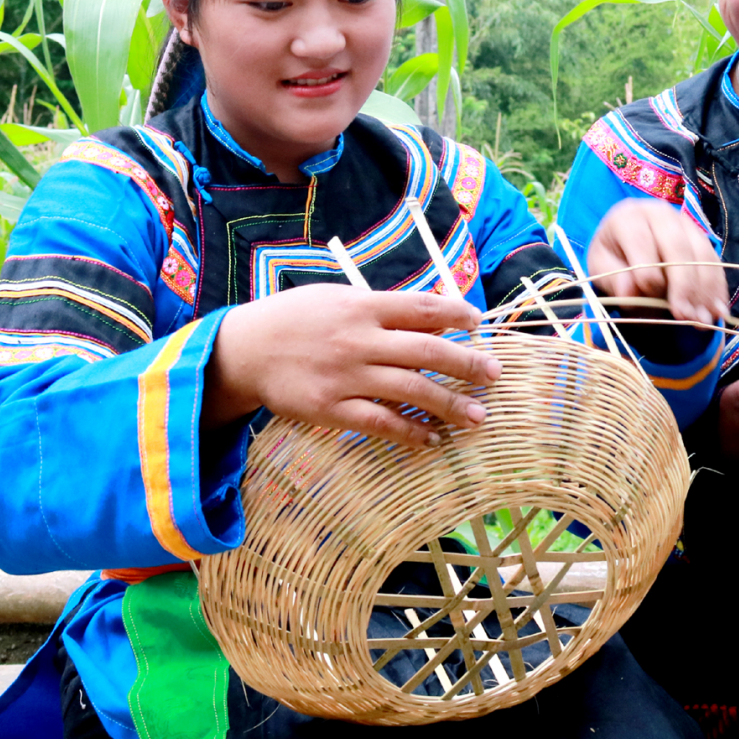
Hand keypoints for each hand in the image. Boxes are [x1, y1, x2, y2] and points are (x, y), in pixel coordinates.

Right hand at [205, 285, 501, 447]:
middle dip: (466, 364)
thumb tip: (429, 318)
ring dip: (449, 404)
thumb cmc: (295, 319)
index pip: (422, 308)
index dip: (456, 315)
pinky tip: (432, 439)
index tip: (479, 324)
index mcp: (362, 307)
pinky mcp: (330, 408)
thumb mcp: (336, 299)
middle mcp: (359, 340)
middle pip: (426, 351)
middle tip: (494, 375)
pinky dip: (410, 432)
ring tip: (477, 417)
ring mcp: (346, 376)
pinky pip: (380, 423)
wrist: (244, 350)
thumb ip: (379, 308)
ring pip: (410, 390)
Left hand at [586, 198, 729, 324]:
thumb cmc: (612, 257)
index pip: (641, 243)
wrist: (626, 242)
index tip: (654, 301)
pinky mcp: (700, 235)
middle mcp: (658, 213)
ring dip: (705, 289)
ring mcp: (683, 222)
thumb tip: (629, 291)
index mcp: (627, 217)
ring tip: (705, 319)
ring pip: (701, 253)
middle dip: (684, 285)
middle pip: (677, 247)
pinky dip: (717, 286)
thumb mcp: (601, 269)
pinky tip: (718, 309)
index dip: (651, 276)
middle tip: (687, 316)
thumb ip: (613, 280)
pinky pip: (713, 260)